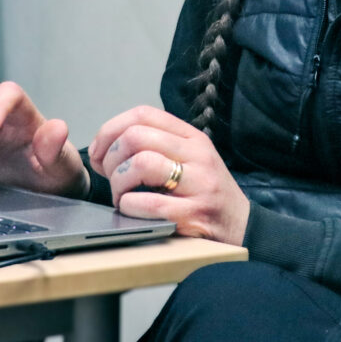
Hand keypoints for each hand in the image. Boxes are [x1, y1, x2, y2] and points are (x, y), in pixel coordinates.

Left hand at [88, 105, 249, 245]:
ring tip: (123, 197)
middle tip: (112, 178)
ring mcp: (198, 184)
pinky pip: (148, 203)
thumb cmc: (206, 193)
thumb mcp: (190, 159)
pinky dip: (129, 207)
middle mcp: (197, 155)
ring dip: (119, 184)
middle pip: (136, 136)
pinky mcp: (193, 214)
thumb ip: (156, 146)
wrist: (242, 227)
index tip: (98, 152)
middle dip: (111, 159)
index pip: (143, 114)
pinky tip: (133, 211)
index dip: (110, 130)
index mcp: (192, 137)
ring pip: (141, 163)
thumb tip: (105, 147)